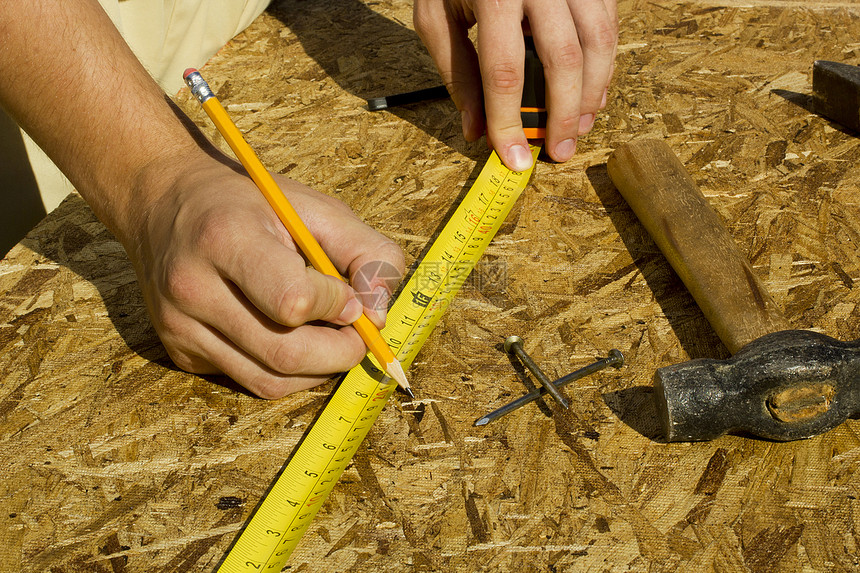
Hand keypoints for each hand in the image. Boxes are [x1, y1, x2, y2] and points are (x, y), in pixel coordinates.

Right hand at [130, 153, 404, 398]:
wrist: (164, 202)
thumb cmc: (251, 204)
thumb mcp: (315, 208)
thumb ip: (367, 252)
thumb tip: (379, 315)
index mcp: (226, 238)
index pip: (294, 301)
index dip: (337, 306)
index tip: (350, 296)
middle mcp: (192, 287)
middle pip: (285, 354)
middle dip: (340, 353)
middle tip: (358, 335)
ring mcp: (179, 327)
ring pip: (269, 381)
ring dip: (317, 369)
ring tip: (328, 335)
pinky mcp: (179, 352)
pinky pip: (248, 381)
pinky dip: (285, 371)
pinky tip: (287, 336)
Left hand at [414, 0, 616, 168]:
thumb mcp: (437, 16)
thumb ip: (458, 73)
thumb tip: (476, 131)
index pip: (503, 71)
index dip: (509, 121)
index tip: (513, 159)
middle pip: (563, 59)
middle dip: (562, 115)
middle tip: (557, 153)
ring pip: (600, 42)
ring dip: (593, 94)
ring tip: (577, 129)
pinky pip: (609, 24)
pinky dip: (605, 65)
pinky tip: (591, 94)